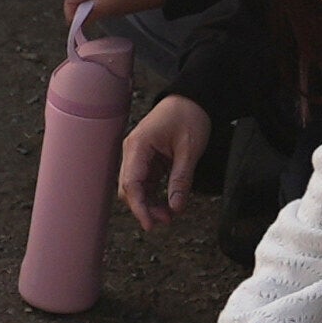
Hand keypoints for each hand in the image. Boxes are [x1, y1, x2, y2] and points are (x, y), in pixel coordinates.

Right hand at [117, 92, 214, 225]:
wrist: (191, 98)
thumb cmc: (188, 116)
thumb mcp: (189, 150)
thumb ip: (181, 180)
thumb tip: (176, 207)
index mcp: (138, 146)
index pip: (131, 184)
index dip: (139, 207)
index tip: (150, 224)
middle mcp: (132, 151)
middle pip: (129, 189)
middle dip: (144, 207)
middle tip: (166, 219)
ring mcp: (137, 155)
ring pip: (136, 188)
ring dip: (149, 203)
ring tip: (169, 214)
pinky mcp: (146, 159)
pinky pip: (145, 182)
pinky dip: (154, 195)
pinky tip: (167, 203)